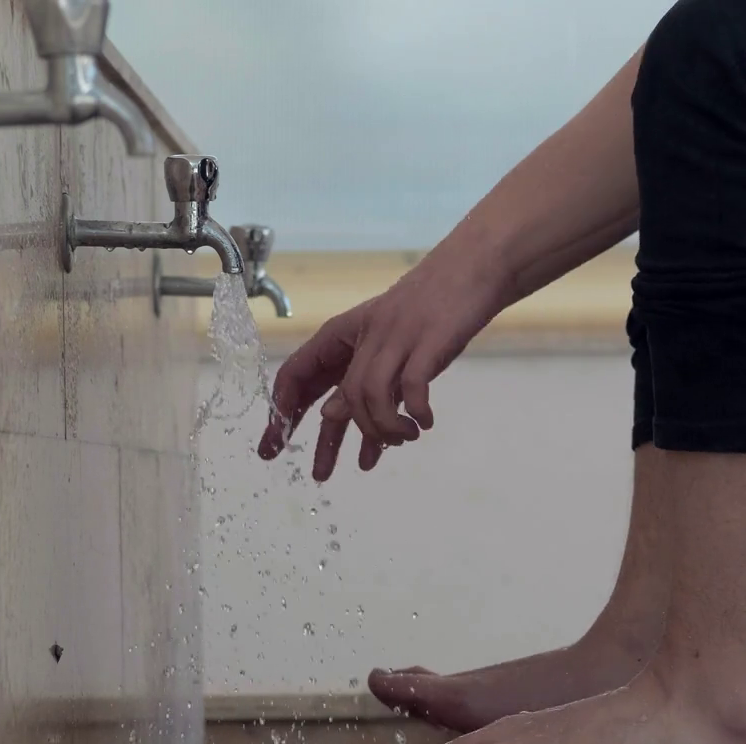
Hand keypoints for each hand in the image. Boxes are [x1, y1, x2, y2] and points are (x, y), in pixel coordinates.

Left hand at [256, 247, 508, 479]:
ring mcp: (397, 337)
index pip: (298, 372)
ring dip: (382, 429)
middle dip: (326, 442)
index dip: (283, 410)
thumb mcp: (384, 341)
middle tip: (322, 475)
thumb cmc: (429, 305)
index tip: (273, 444)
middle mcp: (366, 335)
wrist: (472, 266)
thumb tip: (334, 416)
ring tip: (401, 440)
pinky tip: (424, 423)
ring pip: (370, 395)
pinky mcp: (430, 342)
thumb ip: (360, 375)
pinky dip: (414, 412)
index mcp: (346, 331)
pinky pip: (412, 386)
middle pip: (337, 395)